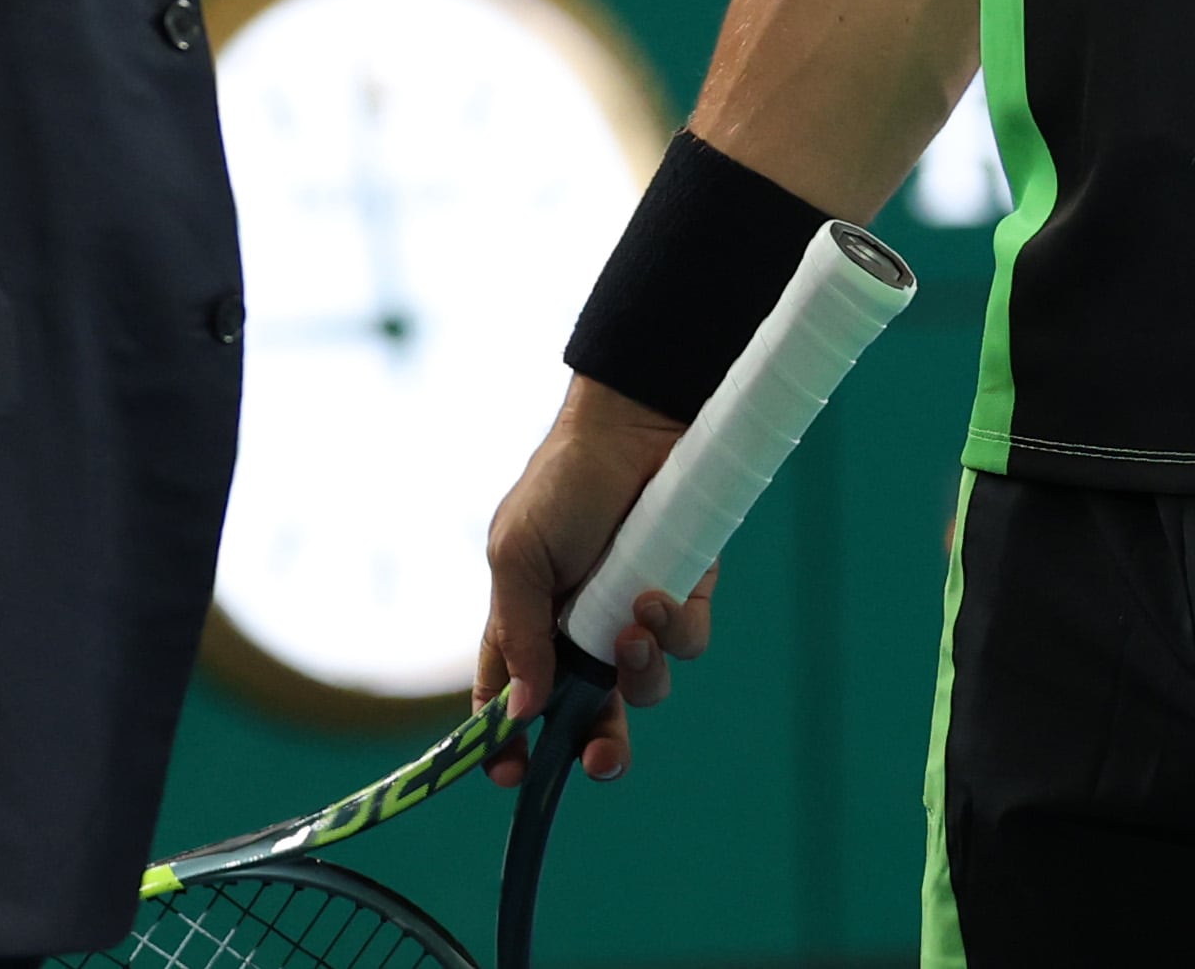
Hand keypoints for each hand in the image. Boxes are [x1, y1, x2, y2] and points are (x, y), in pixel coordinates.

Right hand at [477, 376, 713, 785]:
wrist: (636, 425)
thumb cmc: (562, 484)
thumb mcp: (517, 554)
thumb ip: (516, 635)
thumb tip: (519, 713)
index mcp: (528, 628)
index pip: (511, 704)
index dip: (508, 745)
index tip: (514, 769)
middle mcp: (581, 635)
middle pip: (588, 720)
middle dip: (597, 749)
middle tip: (604, 756)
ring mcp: (634, 619)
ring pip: (643, 688)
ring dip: (639, 672)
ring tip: (633, 626)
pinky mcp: (684, 598)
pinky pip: (686, 643)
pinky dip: (674, 629)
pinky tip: (659, 594)